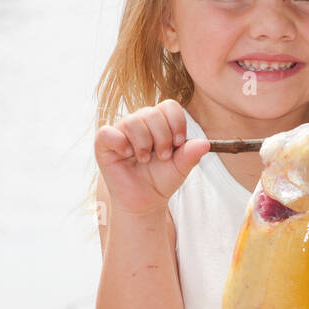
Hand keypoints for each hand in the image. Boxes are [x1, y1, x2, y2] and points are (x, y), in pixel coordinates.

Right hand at [95, 101, 209, 214]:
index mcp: (159, 123)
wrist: (144, 201)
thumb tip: (205, 143)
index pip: (169, 106)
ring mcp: (120, 130)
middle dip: (162, 137)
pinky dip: (120, 143)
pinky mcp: (103, 143)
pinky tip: (127, 154)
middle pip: (152, 113)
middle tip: (162, 157)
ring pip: (133, 122)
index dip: (176, 123)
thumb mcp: (180, 167)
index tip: (179, 143)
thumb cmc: (161, 180)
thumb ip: (191, 154)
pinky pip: (108, 132)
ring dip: (143, 144)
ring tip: (144, 160)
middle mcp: (139, 122)